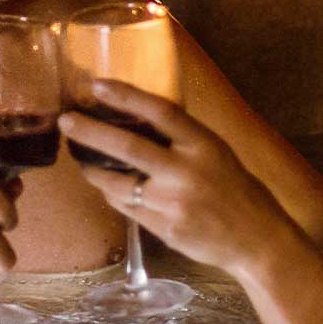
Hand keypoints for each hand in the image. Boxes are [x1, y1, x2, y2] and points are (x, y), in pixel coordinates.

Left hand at [58, 80, 300, 277]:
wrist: (256, 239)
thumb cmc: (235, 189)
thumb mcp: (216, 152)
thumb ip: (182, 139)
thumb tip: (137, 121)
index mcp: (204, 145)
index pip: (160, 111)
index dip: (127, 95)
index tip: (97, 84)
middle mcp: (186, 172)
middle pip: (128, 148)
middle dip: (91, 132)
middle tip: (66, 121)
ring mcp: (173, 203)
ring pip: (118, 184)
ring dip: (94, 171)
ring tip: (82, 160)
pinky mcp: (163, 229)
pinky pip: (127, 208)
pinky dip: (114, 195)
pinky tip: (108, 188)